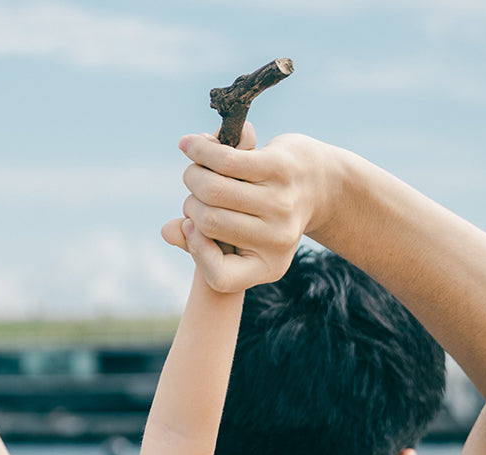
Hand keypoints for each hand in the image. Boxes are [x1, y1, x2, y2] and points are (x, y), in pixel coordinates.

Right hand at [161, 128, 334, 291]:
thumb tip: (167, 231)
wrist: (318, 182)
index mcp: (269, 267)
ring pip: (213, 190)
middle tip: (197, 189)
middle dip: (191, 202)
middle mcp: (278, 240)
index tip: (192, 226)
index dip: (196, 251)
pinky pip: (226, 160)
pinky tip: (192, 144)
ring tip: (197, 168)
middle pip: (208, 222)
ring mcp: (280, 204)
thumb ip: (199, 240)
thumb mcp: (238, 235)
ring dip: (194, 174)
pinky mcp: (278, 168)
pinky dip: (202, 150)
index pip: (219, 278)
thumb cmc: (266, 212)